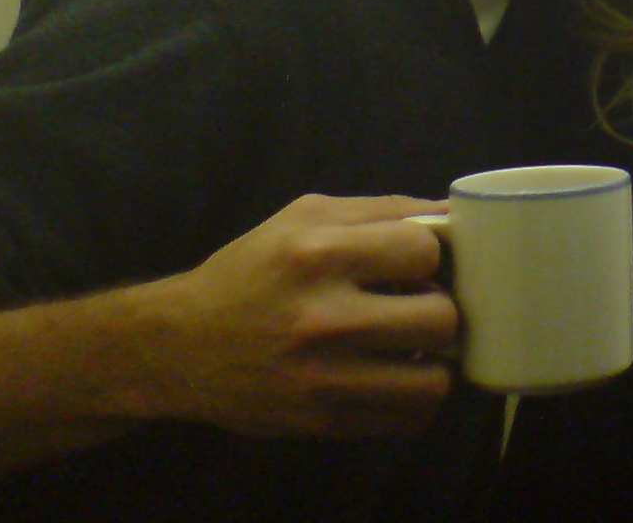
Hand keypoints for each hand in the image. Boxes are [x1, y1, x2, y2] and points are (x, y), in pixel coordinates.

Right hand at [127, 194, 457, 438]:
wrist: (180, 346)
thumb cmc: (250, 272)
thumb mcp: (303, 217)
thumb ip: (380, 210)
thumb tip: (452, 216)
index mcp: (318, 253)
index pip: (424, 250)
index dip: (428, 256)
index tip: (411, 266)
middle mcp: (323, 317)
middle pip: (441, 318)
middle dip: (438, 310)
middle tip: (416, 309)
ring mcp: (324, 378)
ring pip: (432, 382)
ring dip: (433, 364)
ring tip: (414, 351)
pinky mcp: (323, 422)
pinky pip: (407, 420)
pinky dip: (412, 401)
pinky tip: (394, 379)